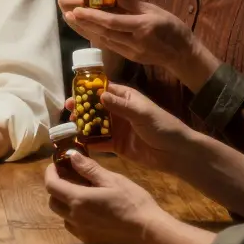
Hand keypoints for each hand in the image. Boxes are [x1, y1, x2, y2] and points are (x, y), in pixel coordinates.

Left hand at [44, 149, 167, 243]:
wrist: (150, 233)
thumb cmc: (134, 202)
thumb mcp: (113, 180)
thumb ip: (89, 169)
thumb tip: (71, 156)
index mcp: (78, 200)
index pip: (51, 185)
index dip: (50, 173)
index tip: (56, 165)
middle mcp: (75, 219)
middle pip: (53, 202)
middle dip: (56, 188)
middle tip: (69, 179)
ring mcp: (82, 234)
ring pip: (63, 217)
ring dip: (66, 205)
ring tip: (82, 196)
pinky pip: (76, 229)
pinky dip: (77, 218)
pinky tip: (93, 213)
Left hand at [64, 0, 199, 75]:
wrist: (183, 54)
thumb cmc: (172, 28)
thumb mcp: (155, 10)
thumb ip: (132, 3)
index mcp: (143, 27)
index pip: (112, 22)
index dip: (93, 16)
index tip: (78, 8)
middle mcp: (134, 42)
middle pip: (104, 32)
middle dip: (84, 23)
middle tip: (68, 11)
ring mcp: (131, 52)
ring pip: (104, 40)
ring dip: (86, 30)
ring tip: (72, 19)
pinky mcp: (129, 57)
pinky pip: (109, 46)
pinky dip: (96, 36)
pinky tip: (86, 29)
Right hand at [67, 82, 193, 172]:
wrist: (175, 152)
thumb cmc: (162, 126)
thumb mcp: (142, 113)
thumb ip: (120, 106)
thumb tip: (99, 95)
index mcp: (126, 98)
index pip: (104, 90)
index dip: (88, 91)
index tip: (73, 94)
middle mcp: (119, 112)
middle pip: (96, 108)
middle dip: (82, 110)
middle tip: (68, 113)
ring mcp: (117, 129)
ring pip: (95, 125)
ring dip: (83, 126)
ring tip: (70, 128)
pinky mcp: (116, 145)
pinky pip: (99, 142)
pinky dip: (89, 142)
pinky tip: (78, 143)